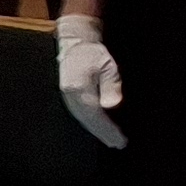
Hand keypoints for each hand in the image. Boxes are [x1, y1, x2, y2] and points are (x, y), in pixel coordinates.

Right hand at [54, 15, 125, 146]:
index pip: (95, 114)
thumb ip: (110, 85)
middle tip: (117, 144)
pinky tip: (96, 126)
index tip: (120, 139)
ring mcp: (66, 94)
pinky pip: (78, 112)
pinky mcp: (67, 93)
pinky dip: (89, 122)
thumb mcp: (107, 65)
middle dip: (102, 133)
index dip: (108, 129)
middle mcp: (69, 94)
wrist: (75, 41)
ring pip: (82, 118)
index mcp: (78, 87)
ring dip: (96, 130)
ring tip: (109, 139)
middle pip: (87, 120)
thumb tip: (110, 105)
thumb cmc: (92, 52)